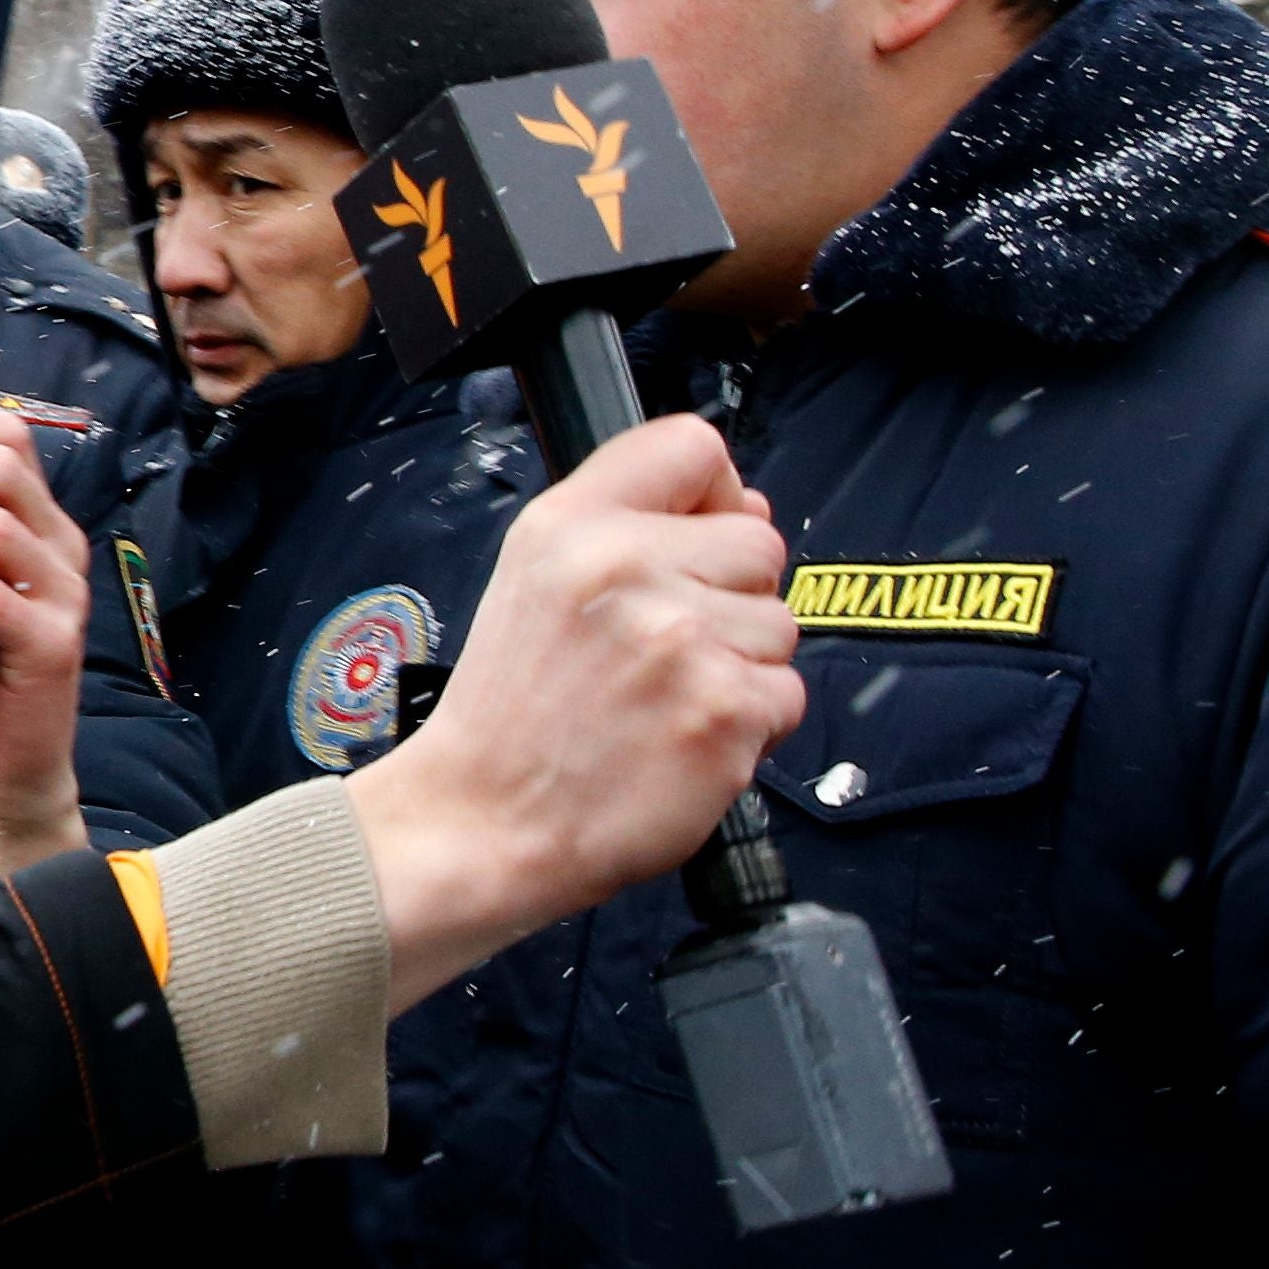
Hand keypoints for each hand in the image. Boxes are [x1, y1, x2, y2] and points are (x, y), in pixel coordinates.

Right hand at [344, 415, 800, 1007]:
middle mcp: (624, 567)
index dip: (713, 494)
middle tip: (660, 651)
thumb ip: (628, 525)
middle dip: (731, 598)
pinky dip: (747, 725)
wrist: (481, 822)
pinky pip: (786, 694)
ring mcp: (680, 639)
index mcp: (570, 525)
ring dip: (739, 666)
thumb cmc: (510, 714)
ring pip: (780, 624)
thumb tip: (747, 508)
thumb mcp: (532, 578)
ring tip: (662, 700)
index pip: (693, 446)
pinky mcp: (724, 710)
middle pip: (760, 543)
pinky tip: (680, 738)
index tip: (696, 537)